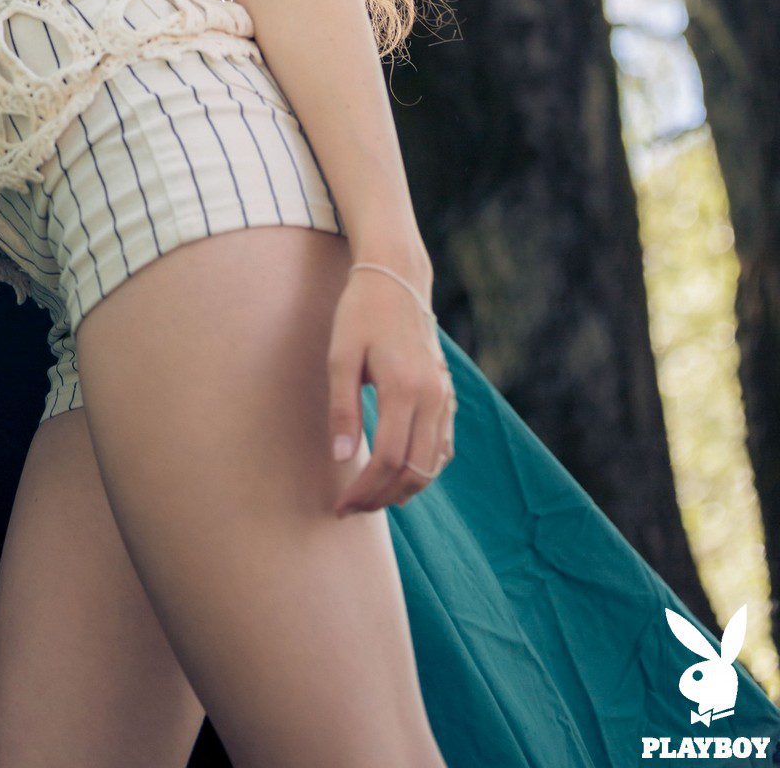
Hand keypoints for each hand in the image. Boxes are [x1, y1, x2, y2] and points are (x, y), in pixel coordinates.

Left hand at [327, 261, 455, 512]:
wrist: (396, 279)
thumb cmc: (360, 313)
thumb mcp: (340, 355)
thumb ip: (342, 407)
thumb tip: (340, 458)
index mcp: (404, 387)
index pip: (387, 459)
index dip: (364, 490)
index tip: (340, 506)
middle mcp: (432, 396)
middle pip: (414, 472)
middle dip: (382, 498)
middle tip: (351, 508)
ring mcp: (445, 397)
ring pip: (433, 466)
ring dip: (403, 490)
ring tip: (369, 497)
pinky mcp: (448, 395)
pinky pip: (442, 448)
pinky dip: (422, 470)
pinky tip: (396, 475)